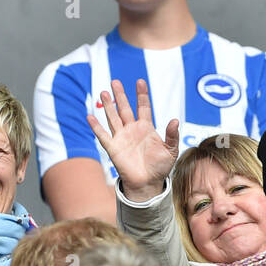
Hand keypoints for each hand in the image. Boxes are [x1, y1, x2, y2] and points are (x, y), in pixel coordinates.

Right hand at [86, 78, 178, 202]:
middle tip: (115, 81)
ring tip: (104, 93)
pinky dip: (96, 126)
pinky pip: (103, 135)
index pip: (143, 107)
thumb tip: (174, 120)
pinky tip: (90, 116)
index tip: (140, 82)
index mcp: (146, 128)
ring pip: (113, 118)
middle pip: (125, 108)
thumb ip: (172, 135)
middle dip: (120, 95)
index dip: (141, 95)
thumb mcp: (171, 150)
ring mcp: (121, 138)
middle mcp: (132, 130)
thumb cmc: (160, 167)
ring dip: (108, 106)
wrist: (148, 183)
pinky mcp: (113, 148)